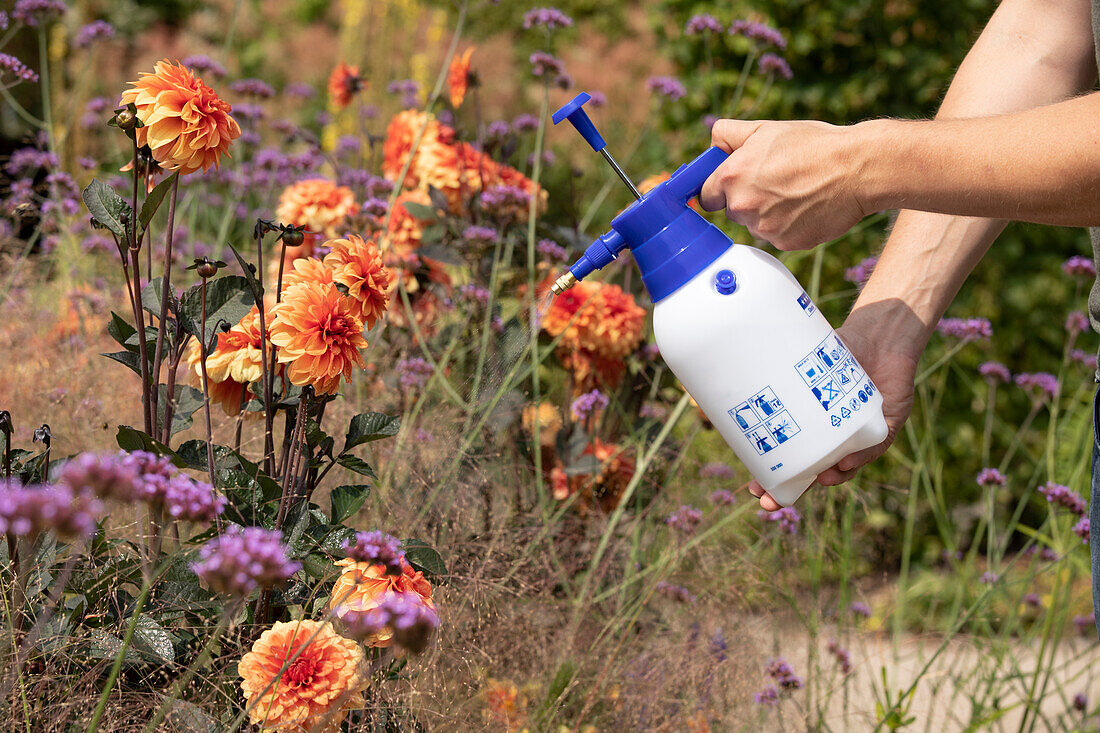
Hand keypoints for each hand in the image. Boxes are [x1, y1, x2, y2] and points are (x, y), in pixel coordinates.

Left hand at [699, 119, 870, 250]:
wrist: (856, 169)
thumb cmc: (814, 146)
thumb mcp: (765, 128)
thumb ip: (729, 134)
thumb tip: (712, 145)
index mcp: (732, 176)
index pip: (706, 195)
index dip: (719, 188)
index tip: (730, 185)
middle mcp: (743, 206)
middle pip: (732, 210)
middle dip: (747, 198)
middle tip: (775, 181)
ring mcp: (764, 228)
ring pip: (755, 224)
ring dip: (768, 213)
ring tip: (796, 191)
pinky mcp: (785, 243)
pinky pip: (777, 236)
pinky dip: (788, 225)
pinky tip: (806, 206)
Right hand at [748, 312, 918, 510]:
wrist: (878, 334)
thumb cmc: (834, 349)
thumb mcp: (797, 362)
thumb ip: (770, 372)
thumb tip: (722, 377)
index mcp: (812, 427)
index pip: (791, 461)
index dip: (774, 479)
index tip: (755, 491)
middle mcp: (835, 437)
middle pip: (813, 474)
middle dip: (794, 493)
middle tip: (771, 503)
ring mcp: (859, 435)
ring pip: (845, 466)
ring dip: (832, 477)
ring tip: (820, 479)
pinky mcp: (885, 426)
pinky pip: (873, 448)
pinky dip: (861, 457)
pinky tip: (846, 461)